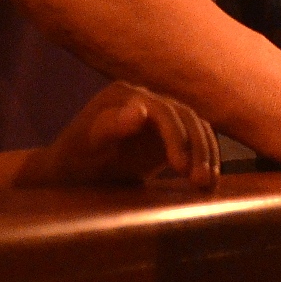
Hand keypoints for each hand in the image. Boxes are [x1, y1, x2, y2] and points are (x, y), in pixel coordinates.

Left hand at [18, 82, 218, 191]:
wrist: (71, 174)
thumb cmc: (74, 158)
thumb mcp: (86, 144)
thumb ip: (111, 126)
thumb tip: (141, 110)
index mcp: (124, 95)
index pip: (162, 110)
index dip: (175, 136)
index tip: (180, 168)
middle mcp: (145, 100)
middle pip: (185, 117)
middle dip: (197, 148)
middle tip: (200, 182)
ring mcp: (158, 117)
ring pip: (196, 128)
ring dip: (206, 155)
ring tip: (207, 186)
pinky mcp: (167, 137)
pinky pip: (195, 141)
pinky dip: (205, 159)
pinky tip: (209, 183)